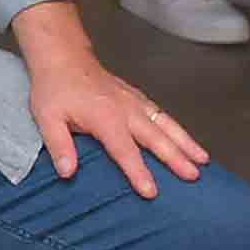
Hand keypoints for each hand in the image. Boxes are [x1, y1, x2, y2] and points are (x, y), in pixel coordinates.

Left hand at [25, 39, 208, 197]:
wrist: (63, 58)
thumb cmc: (55, 89)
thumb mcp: (47, 118)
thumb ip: (59, 146)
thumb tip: (67, 172)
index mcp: (104, 118)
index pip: (125, 151)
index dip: (138, 172)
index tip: (151, 191)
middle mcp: (125, 110)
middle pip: (156, 138)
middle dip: (176, 158)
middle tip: (193, 176)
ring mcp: (134, 102)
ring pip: (166, 124)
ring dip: (186, 142)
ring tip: (203, 160)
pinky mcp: (137, 98)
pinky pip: (162, 114)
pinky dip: (178, 128)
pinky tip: (188, 140)